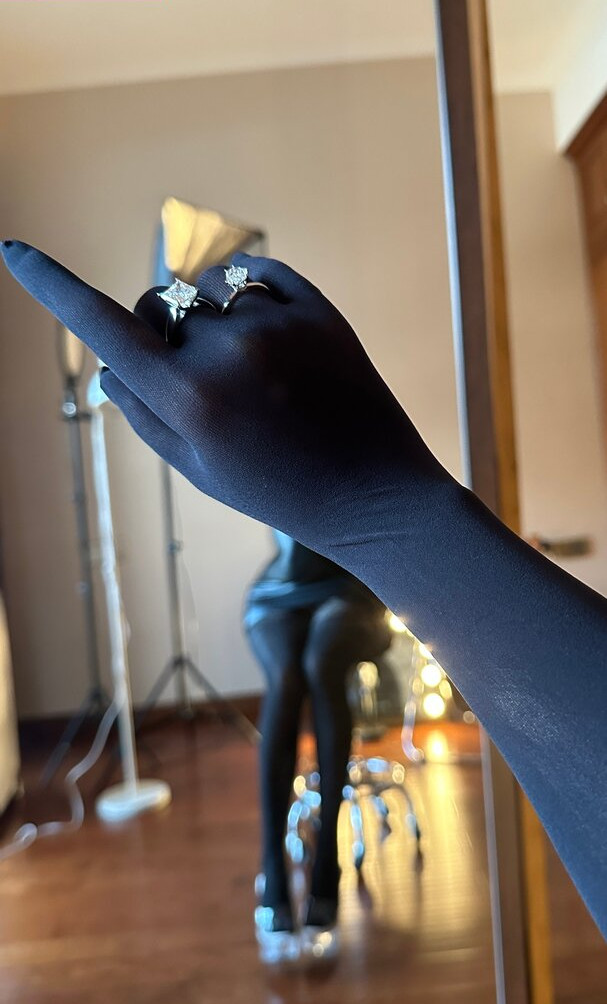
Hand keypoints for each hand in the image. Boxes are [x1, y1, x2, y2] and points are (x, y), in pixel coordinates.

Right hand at [0, 241, 445, 554]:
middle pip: (158, 302)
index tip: (13, 252)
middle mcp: (225, 352)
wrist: (375, 494)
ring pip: (210, 291)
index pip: (102, 327)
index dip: (51, 286)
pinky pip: (258, 275)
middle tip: (198, 374)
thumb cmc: (280, 491)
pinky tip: (271, 335)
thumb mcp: (200, 471)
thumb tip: (110, 365)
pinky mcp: (318, 309)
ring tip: (254, 370)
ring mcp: (276, 325)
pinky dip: (250, 294)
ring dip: (213, 317)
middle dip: (161, 327)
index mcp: (187, 399)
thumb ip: (145, 415)